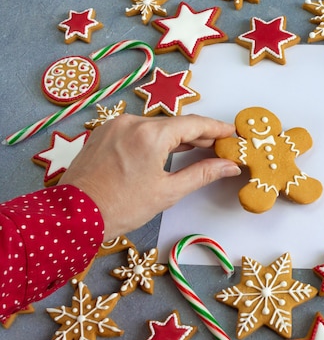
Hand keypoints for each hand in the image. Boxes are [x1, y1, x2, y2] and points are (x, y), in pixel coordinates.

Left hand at [60, 114, 240, 240]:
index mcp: (150, 134)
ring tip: (197, 149)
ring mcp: (115, 126)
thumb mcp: (168, 192)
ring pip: (156, 126)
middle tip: (219, 146)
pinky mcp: (104, 133)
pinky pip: (138, 130)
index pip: (194, 124)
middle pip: (175, 123)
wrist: (74, 217)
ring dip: (177, 136)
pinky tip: (166, 150)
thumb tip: (229, 166)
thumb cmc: (122, 207)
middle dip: (198, 134)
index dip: (216, 128)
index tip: (232, 133)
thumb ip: (202, 174)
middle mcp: (132, 122)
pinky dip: (156, 137)